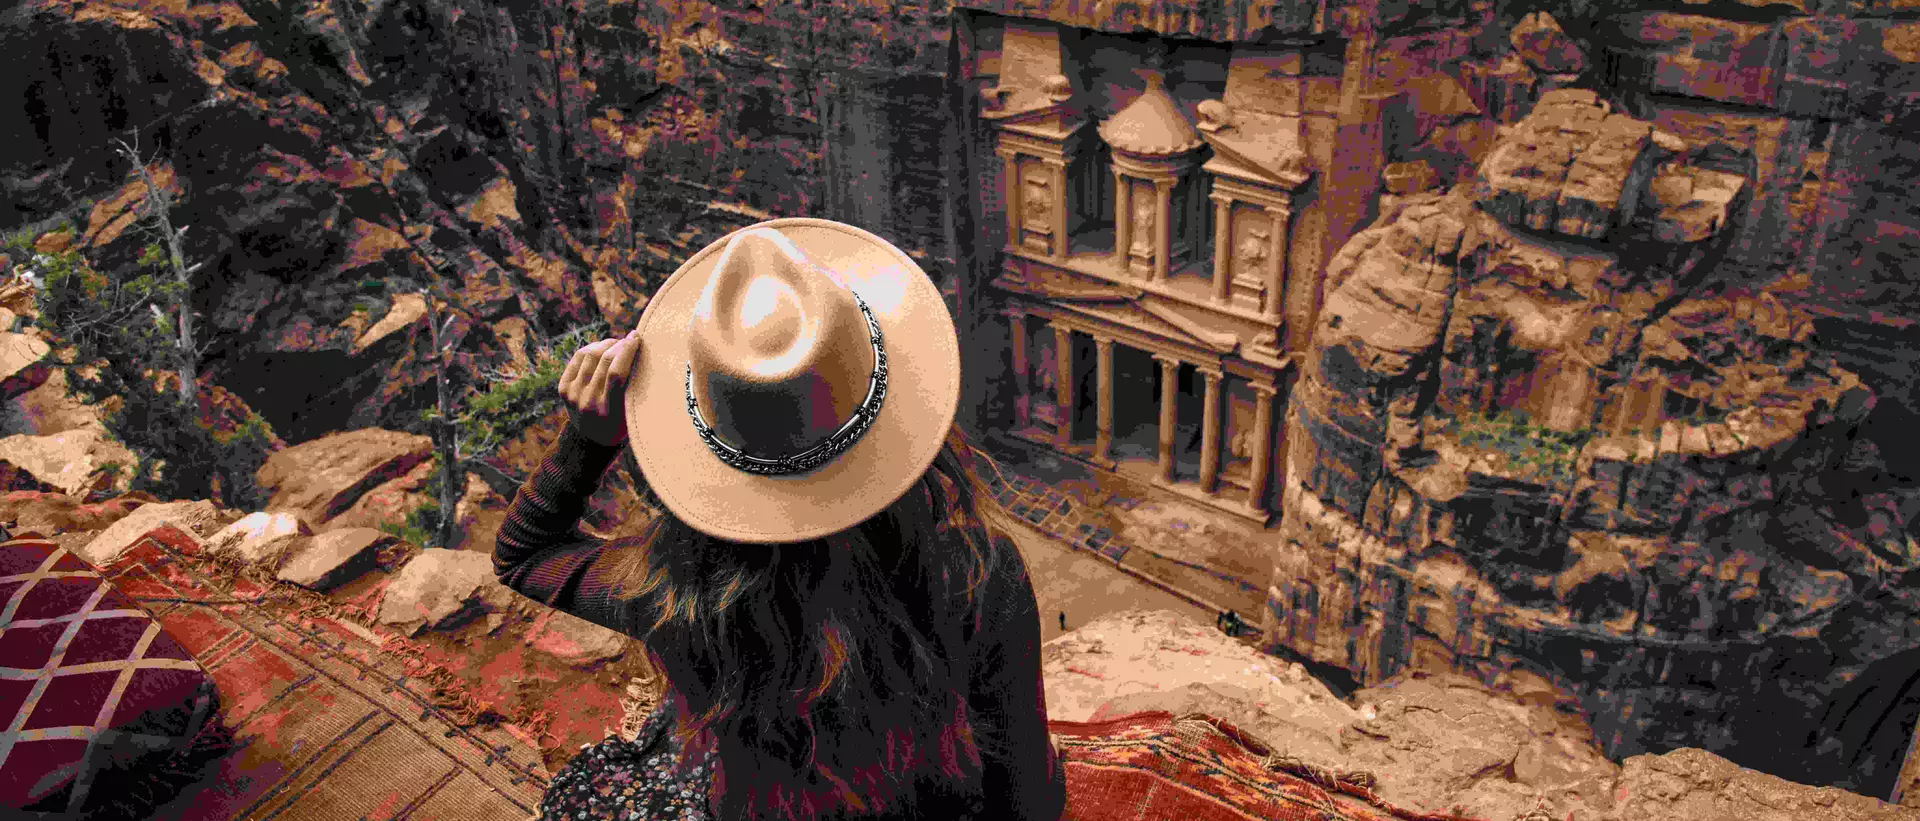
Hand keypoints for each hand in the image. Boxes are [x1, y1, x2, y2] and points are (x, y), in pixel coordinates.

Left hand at [559, 329, 641, 446]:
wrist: (591, 440)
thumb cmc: (621, 424)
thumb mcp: (632, 413)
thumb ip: (635, 389)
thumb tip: (641, 352)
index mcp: (609, 412)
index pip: (616, 374)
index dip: (627, 351)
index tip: (638, 338)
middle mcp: (588, 402)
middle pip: (604, 361)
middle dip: (620, 344)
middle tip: (631, 339)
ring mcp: (573, 395)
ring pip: (590, 355)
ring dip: (606, 344)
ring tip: (618, 343)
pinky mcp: (564, 388)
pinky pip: (579, 358)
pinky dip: (592, 348)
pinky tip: (602, 347)